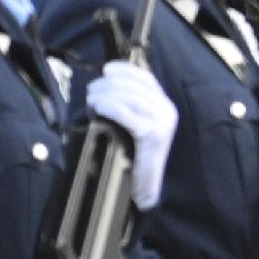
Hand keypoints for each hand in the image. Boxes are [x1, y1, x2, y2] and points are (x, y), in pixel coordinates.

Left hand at [83, 59, 179, 210]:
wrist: (145, 188)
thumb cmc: (133, 158)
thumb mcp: (133, 126)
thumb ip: (127, 107)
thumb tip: (103, 89)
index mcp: (164, 106)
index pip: (145, 78)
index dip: (125, 70)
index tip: (107, 69)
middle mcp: (167, 110)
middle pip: (134, 85)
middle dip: (109, 85)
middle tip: (91, 92)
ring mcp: (162, 122)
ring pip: (129, 97)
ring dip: (106, 95)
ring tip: (92, 102)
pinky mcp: (153, 134)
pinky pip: (127, 112)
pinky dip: (110, 107)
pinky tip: (99, 109)